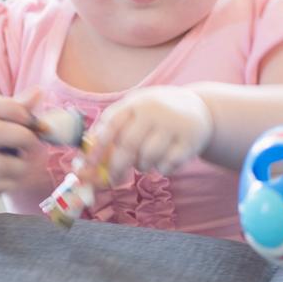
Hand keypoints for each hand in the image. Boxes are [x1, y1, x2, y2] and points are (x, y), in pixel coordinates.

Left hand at [86, 86, 212, 181]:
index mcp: (137, 102)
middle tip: (112, 179)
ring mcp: (174, 124)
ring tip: (147, 159)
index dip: (96, 148)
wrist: (199, 109)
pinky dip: (162, 169)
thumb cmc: (156, 116)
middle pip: (128, 145)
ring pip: (148, 158)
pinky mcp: (190, 140)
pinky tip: (166, 158)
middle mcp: (155, 110)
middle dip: (116, 167)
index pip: (111, 124)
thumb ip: (111, 131)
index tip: (86, 168)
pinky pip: (167, 166)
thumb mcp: (136, 112)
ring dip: (142, 166)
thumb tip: (83, 164)